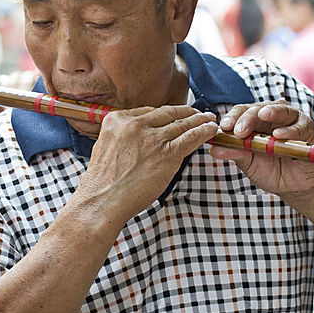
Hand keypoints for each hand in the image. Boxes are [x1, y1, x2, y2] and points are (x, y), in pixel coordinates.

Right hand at [78, 106, 217, 224]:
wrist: (103, 201)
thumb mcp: (106, 147)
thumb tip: (141, 136)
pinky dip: (203, 132)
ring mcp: (152, 138)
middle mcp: (135, 124)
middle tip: (197, 112)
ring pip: (181, 124)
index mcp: (117, 120)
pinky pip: (190, 137)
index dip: (165, 114)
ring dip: (198, 120)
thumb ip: (123, 136)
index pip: (149, 111)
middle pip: (167, 114)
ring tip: (208, 119)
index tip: (175, 115)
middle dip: (185, 112)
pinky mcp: (166, 153)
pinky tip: (211, 130)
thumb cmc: (103, 182)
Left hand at [210, 102, 313, 202]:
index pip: (240, 112)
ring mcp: (290, 119)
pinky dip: (289, 130)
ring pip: (279, 110)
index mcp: (254, 120)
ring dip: (270, 113)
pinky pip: (298, 127)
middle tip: (239, 130)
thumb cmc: (269, 169)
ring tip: (262, 115)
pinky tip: (280, 134)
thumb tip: (213, 149)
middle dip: (246, 118)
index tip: (223, 127)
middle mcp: (272, 115)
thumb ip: (234, 152)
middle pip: (257, 109)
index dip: (231, 118)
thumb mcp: (248, 162)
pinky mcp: (306, 128)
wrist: (293, 185)